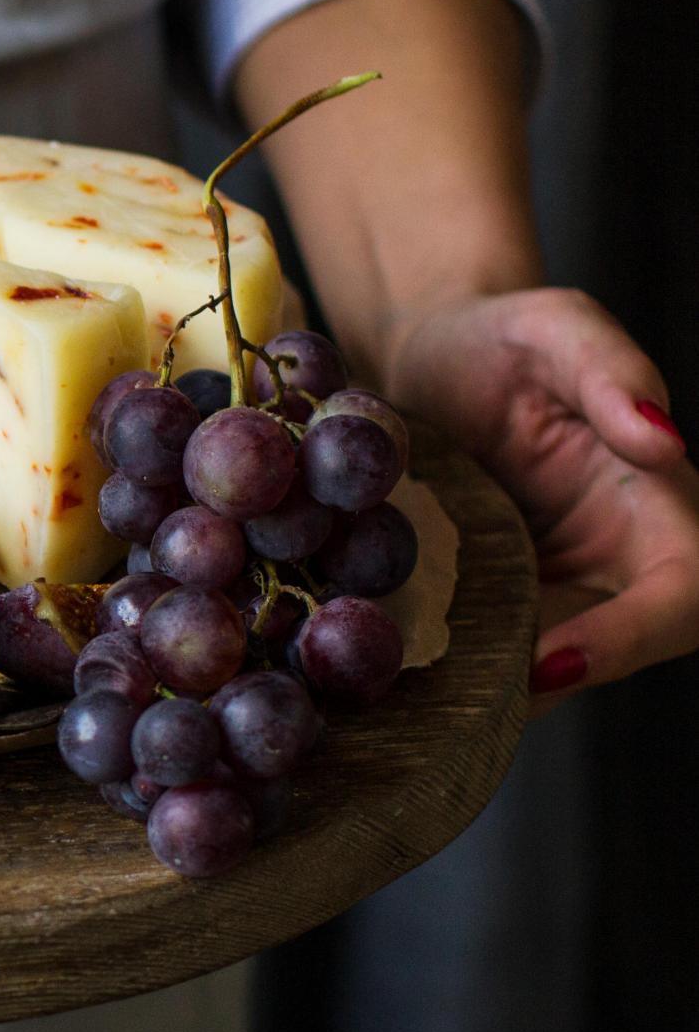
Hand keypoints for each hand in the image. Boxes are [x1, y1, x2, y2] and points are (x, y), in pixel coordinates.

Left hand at [382, 288, 698, 699]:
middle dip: (536, 689)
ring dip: (474, 695)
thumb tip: (665, 441)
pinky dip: (430, 673)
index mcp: (655, 509)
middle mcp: (610, 568)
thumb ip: (612, 373)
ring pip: (531, 675)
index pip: (679, 594)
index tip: (550, 657)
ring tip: (398, 704)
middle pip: (605, 658)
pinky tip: (364, 677)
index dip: (627, 638)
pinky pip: (470, 656)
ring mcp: (542, 595)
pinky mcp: (481, 606)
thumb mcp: (556, 327)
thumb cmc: (503, 335)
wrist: (423, 358)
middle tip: (448, 702)